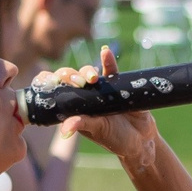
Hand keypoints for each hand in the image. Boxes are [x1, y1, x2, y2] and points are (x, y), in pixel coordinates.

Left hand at [38, 47, 159, 167]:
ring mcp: (99, 89)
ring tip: (92, 77)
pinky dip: (108, 60)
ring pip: (88, 73)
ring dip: (87, 71)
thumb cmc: (114, 138)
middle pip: (71, 78)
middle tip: (77, 83)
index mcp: (73, 107)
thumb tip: (65, 130)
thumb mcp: (97, 130)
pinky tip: (105, 52)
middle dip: (71, 76)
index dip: (50, 82)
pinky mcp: (117, 84)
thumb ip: (82, 124)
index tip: (51, 80)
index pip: (56, 91)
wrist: (141, 139)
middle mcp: (84, 96)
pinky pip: (110, 70)